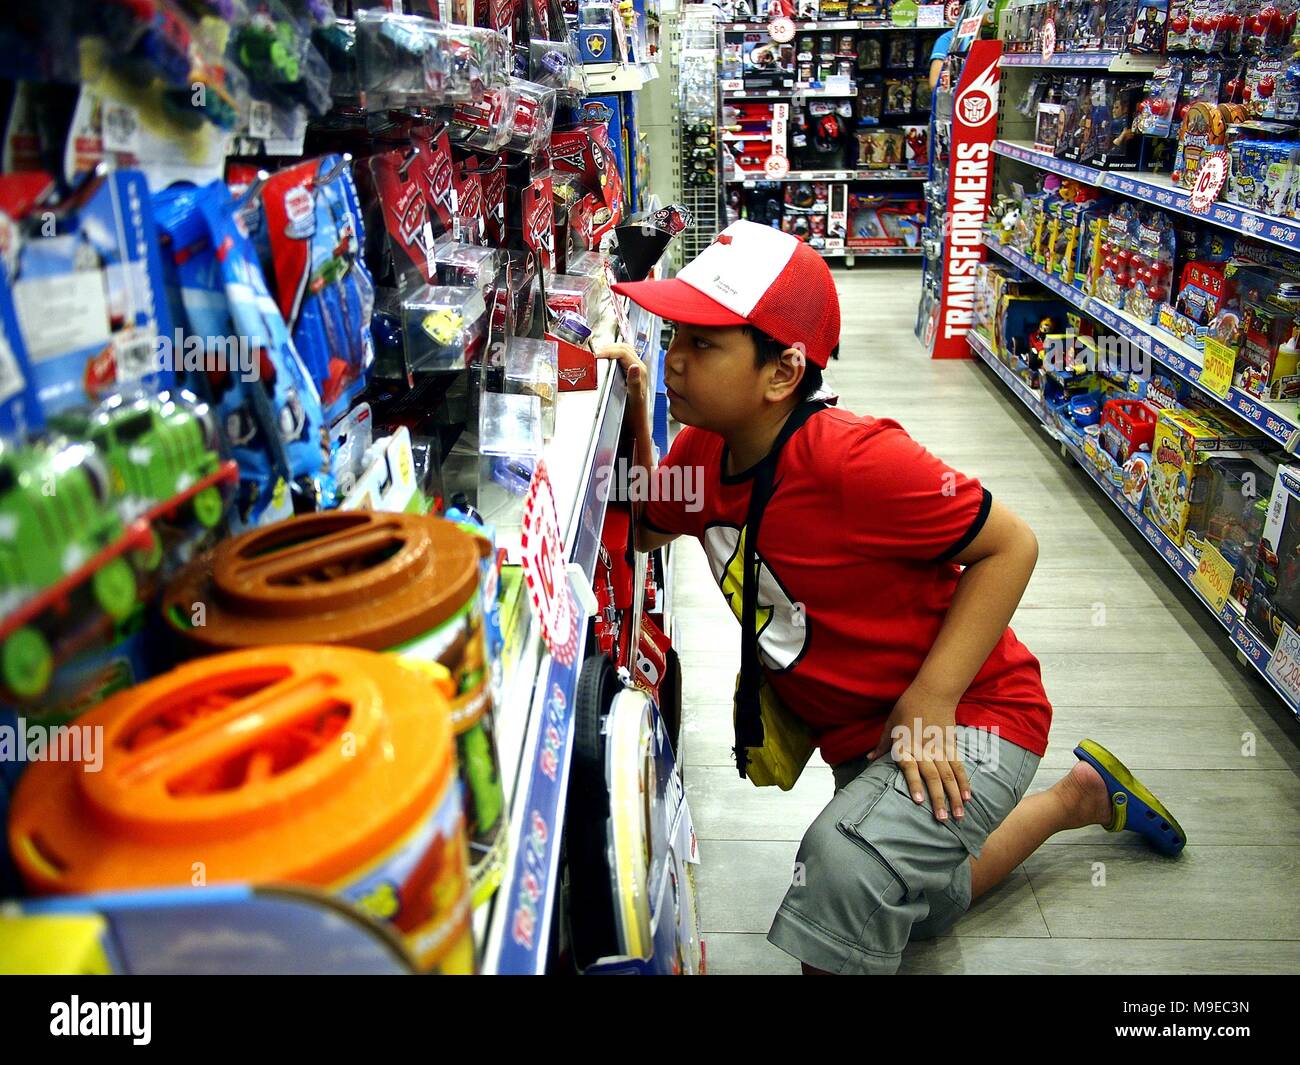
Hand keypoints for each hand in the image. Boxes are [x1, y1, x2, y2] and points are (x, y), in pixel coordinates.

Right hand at [597, 344, 648, 411]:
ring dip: (610, 349)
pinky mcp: (630, 373)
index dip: (609, 351)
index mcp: (640, 371)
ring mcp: (635, 370)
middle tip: (595, 353)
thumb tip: (633, 366)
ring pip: (623, 350)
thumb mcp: (634, 399)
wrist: (637, 423)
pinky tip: (604, 360)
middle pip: (624, 347)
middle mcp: (639, 368)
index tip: (596, 355)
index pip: (624, 352)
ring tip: (598, 354)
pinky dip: (612, 355)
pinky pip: (621, 358)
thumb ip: (634, 382)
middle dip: (609, 347)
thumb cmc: (635, 414)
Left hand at [868, 687, 970, 822]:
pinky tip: (968, 796)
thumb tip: (869, 760)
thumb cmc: (906, 707)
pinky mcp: (952, 745)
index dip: (914, 784)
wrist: (932, 690)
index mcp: (906, 745)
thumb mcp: (889, 725)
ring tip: (960, 815)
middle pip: (933, 777)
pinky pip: (959, 766)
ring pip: (949, 775)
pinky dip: (964, 782)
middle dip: (939, 799)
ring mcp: (940, 748)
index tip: (920, 801)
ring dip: (955, 796)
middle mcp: (924, 749)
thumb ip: (882, 745)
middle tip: (943, 820)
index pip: (910, 768)